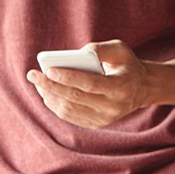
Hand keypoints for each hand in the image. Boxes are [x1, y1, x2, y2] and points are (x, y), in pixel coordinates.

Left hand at [27, 40, 157, 128]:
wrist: (142, 90)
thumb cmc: (127, 65)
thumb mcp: (120, 50)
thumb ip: (100, 48)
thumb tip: (78, 54)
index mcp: (121, 87)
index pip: (90, 84)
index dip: (68, 78)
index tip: (48, 70)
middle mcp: (113, 107)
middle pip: (75, 98)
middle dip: (50, 86)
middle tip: (32, 75)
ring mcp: (104, 118)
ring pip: (69, 109)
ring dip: (49, 96)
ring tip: (38, 83)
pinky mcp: (96, 124)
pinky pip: (70, 116)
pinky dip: (55, 105)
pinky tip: (46, 93)